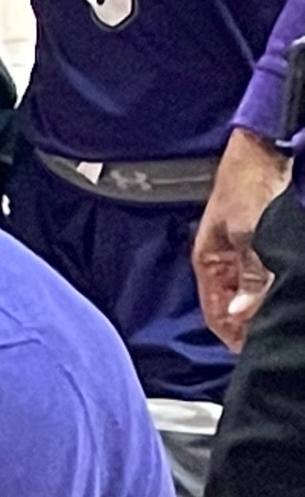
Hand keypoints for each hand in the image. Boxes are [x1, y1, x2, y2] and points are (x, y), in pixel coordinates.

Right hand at [194, 127, 293, 349]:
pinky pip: (267, 276)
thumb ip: (250, 275)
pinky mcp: (263, 242)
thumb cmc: (247, 182)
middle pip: (235, 307)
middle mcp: (224, 262)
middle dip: (251, 324)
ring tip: (282, 316)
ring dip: (265, 305)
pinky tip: (286, 291)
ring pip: (253, 293)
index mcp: (208, 262)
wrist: (266, 145)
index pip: (216, 314)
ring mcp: (244, 252)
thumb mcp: (250, 233)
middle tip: (271, 336)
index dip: (234, 336)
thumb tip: (242, 313)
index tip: (253, 350)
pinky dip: (275, 287)